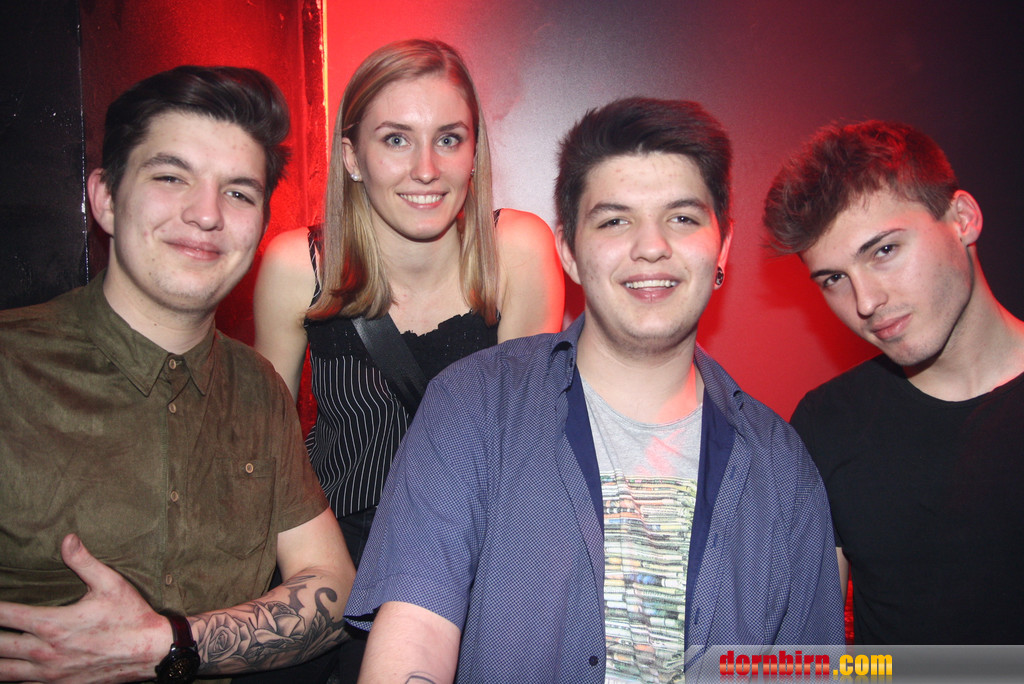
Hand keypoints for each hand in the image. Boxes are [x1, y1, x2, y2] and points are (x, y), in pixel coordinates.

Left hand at [0, 534, 170, 682]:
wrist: (150, 651)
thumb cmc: (131, 616)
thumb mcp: (111, 583)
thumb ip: (84, 561)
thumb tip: (67, 538)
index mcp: (53, 624)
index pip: (5, 615)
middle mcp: (45, 651)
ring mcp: (50, 674)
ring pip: (4, 672)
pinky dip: (10, 680)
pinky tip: (6, 672)